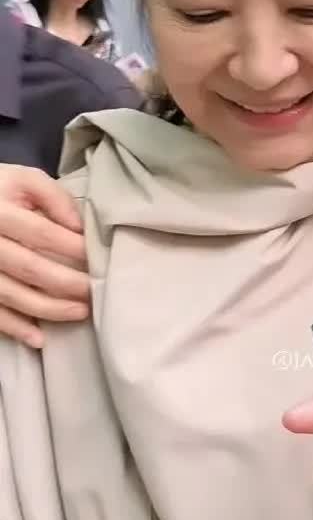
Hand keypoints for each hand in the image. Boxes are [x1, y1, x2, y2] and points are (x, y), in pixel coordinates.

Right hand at [0, 166, 89, 347]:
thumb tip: (79, 226)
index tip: (96, 258)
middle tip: (94, 291)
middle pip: (29, 268)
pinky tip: (39, 339)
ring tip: (80, 312)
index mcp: (0, 213)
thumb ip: (53, 196)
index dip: (71, 247)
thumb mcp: (23, 180)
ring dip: (49, 309)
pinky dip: (15, 328)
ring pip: (12, 295)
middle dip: (67, 283)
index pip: (40, 233)